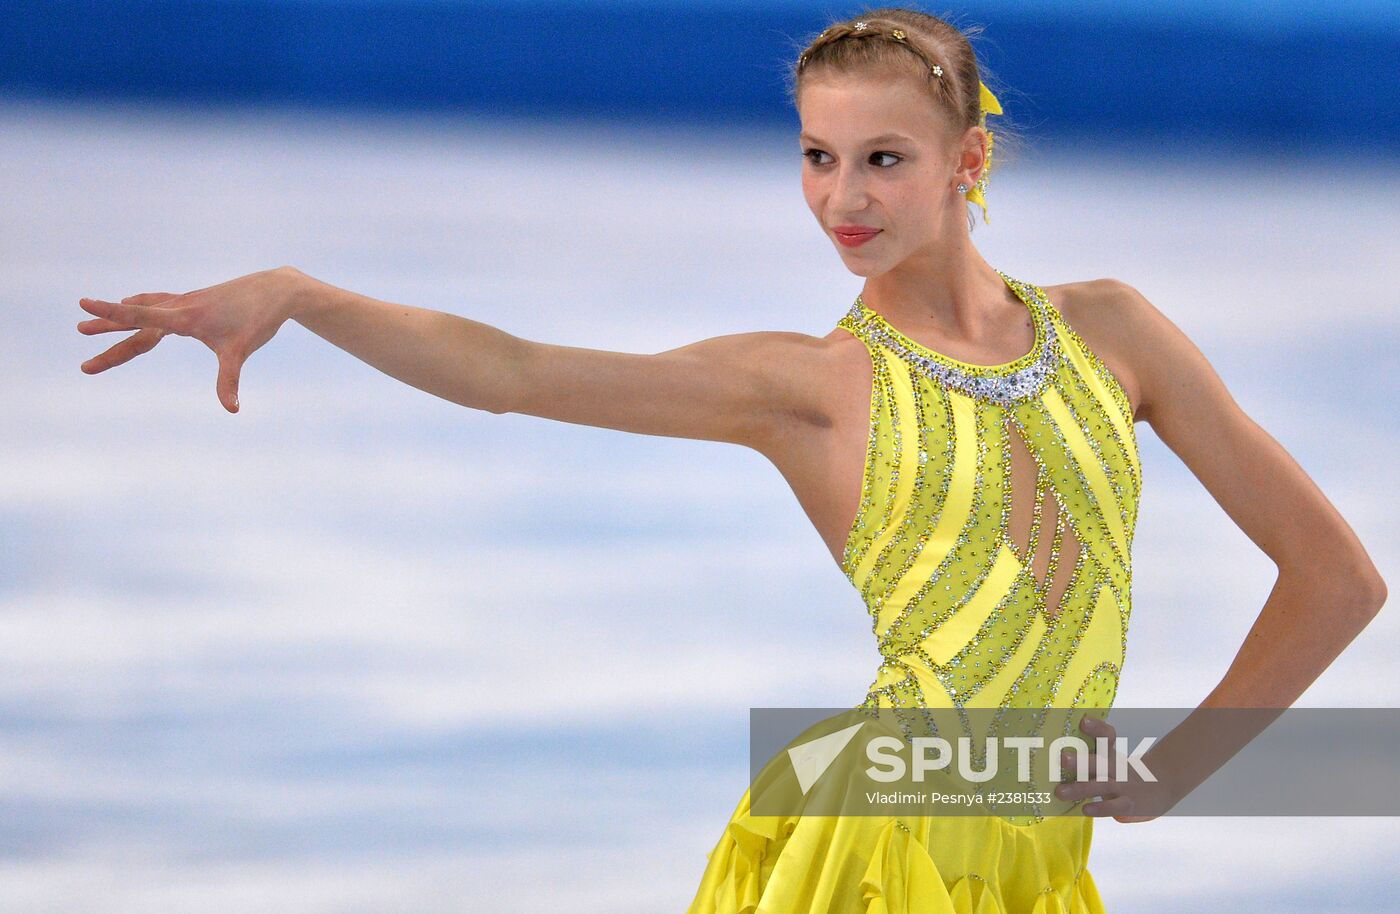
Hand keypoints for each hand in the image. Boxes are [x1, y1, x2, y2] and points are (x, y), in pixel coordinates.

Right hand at [77, 266, 305, 412]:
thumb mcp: (241, 352)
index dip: (111, 313)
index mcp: (185, 317)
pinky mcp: (197, 301)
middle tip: (79, 330)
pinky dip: (144, 305)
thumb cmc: (257, 320)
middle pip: (137, 320)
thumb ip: (229, 380)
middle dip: (108, 328)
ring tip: (96, 320)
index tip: (84, 304)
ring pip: (147, 309)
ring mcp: (188, 302)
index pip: (140, 316)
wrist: (276, 290)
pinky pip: (162, 303)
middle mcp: (181, 307)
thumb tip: (231, 408)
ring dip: (121, 315)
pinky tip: (136, 303)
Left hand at [1055, 713, 1178, 823]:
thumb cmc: (1123, 773)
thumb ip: (1088, 758)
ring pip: (1101, 785)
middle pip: (1100, 761)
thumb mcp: (1110, 760)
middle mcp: (1116, 767)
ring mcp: (1123, 786)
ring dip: (1080, 788)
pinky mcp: (1129, 805)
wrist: (1161, 787)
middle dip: (1080, 760)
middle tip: (1061, 758)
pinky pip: (1114, 807)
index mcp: (1111, 753)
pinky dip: (1100, 808)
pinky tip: (1085, 809)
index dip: (1096, 728)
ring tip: (1059, 791)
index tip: (1083, 720)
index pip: (1107, 736)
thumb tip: (1051, 754)